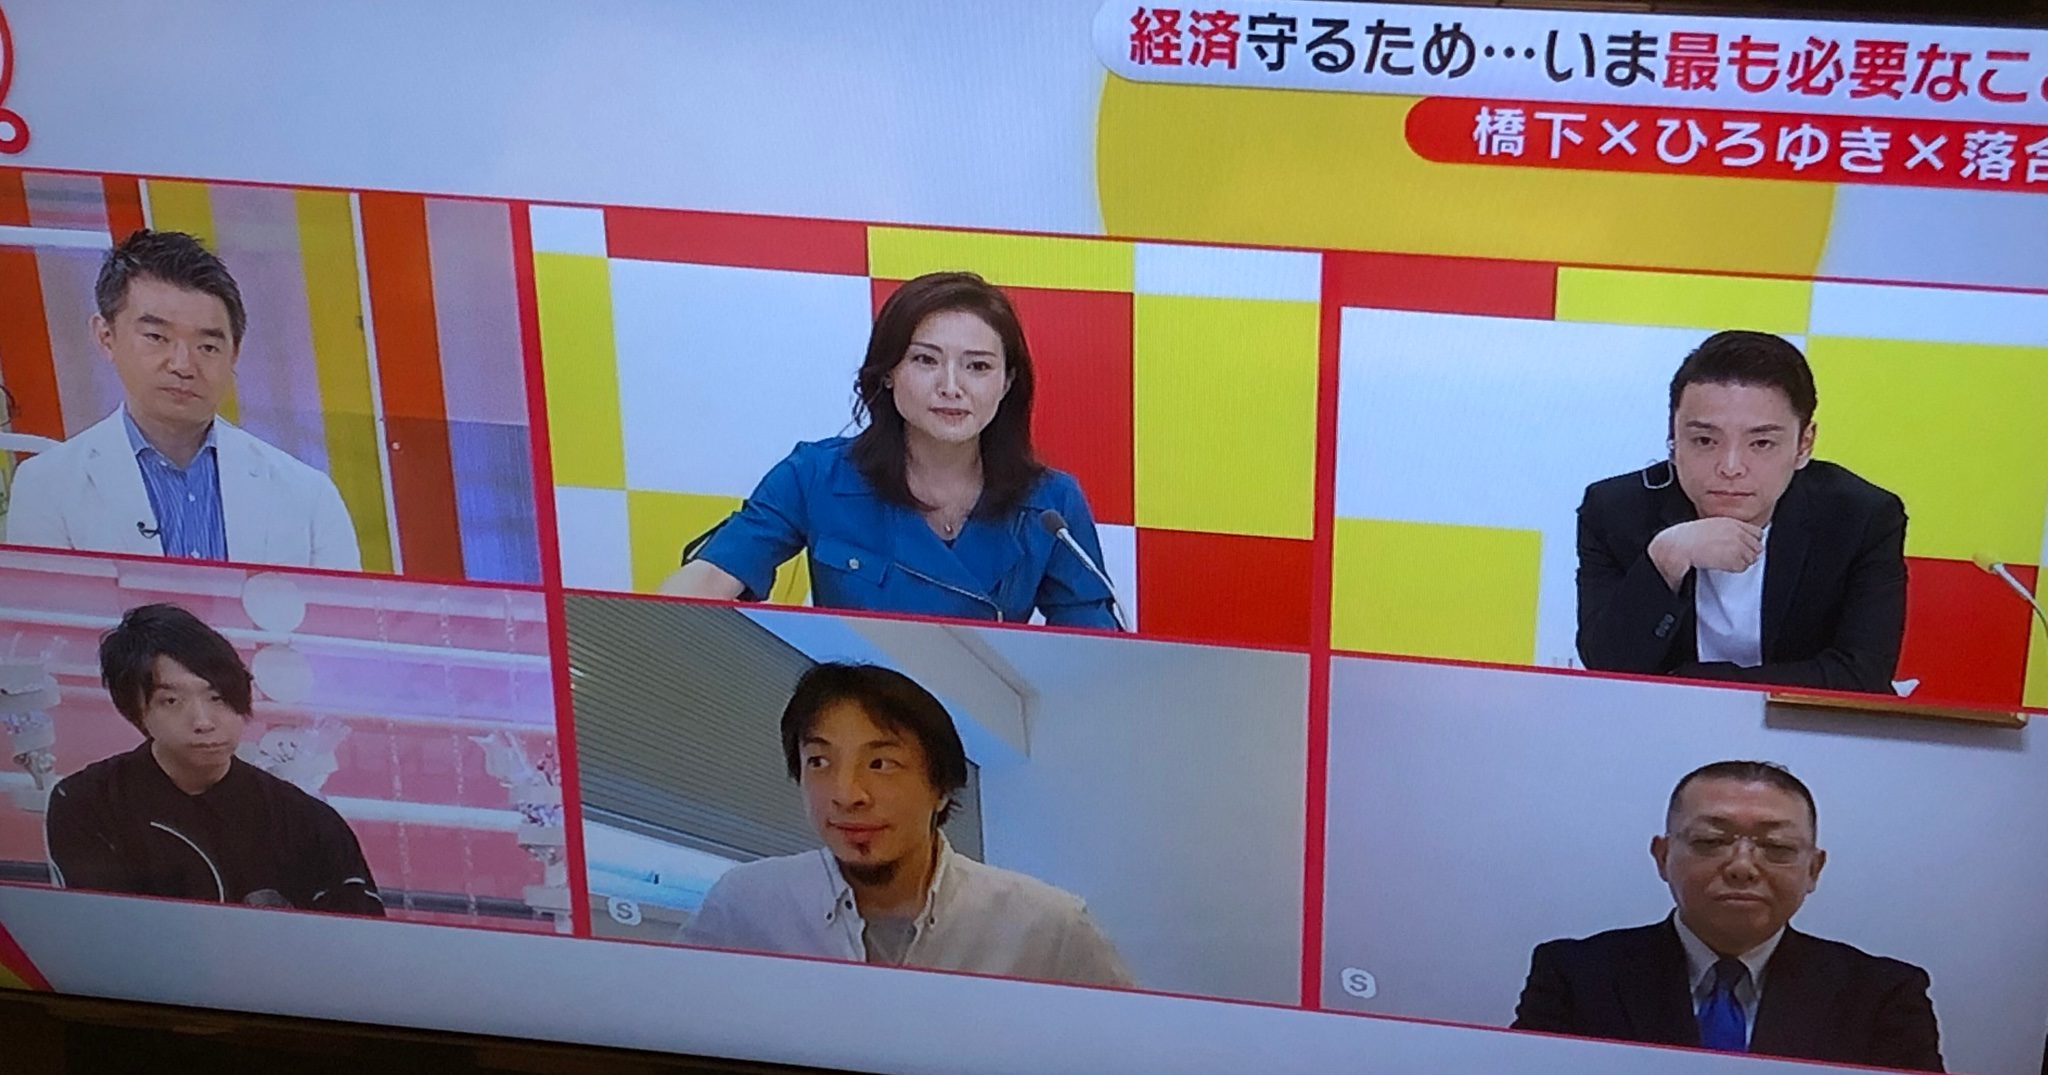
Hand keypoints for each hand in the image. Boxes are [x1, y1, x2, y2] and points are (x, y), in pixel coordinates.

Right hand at [1647, 517, 1763, 589]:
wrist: (1681, 545)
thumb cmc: (1688, 536)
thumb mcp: (1711, 525)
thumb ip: (1728, 529)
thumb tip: (1736, 537)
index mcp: (1733, 523)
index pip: (1757, 533)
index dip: (1752, 541)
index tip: (1746, 546)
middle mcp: (1738, 533)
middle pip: (1757, 546)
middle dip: (1748, 552)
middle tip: (1735, 556)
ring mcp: (1738, 546)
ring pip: (1752, 558)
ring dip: (1741, 561)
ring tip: (1726, 560)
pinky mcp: (1734, 559)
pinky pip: (1743, 567)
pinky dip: (1735, 568)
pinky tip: (1723, 565)